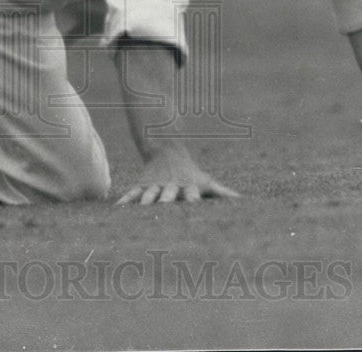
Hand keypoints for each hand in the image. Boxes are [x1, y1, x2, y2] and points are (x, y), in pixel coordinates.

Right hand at [116, 148, 240, 204]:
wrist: (167, 151)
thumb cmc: (192, 174)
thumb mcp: (207, 182)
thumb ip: (224, 193)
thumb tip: (243, 201)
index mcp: (187, 187)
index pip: (191, 194)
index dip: (192, 200)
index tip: (194, 206)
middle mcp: (171, 186)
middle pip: (168, 194)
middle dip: (165, 200)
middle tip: (163, 209)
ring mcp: (155, 185)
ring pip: (149, 194)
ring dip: (145, 202)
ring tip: (140, 211)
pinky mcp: (142, 185)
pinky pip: (132, 194)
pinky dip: (125, 201)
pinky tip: (117, 210)